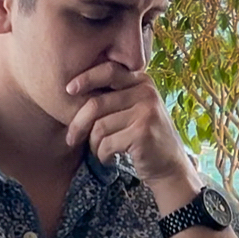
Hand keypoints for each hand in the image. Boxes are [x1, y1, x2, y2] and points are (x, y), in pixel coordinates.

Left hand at [64, 62, 195, 193]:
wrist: (170, 166)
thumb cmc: (143, 137)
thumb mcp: (134, 108)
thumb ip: (115, 96)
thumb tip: (71, 89)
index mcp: (142, 81)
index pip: (108, 71)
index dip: (86, 78)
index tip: (68, 90)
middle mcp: (146, 93)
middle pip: (96, 103)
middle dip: (78, 124)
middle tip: (71, 139)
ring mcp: (146, 112)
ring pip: (99, 127)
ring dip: (93, 145)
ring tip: (101, 151)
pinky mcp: (142, 133)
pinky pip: (106, 143)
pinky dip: (102, 155)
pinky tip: (109, 158)